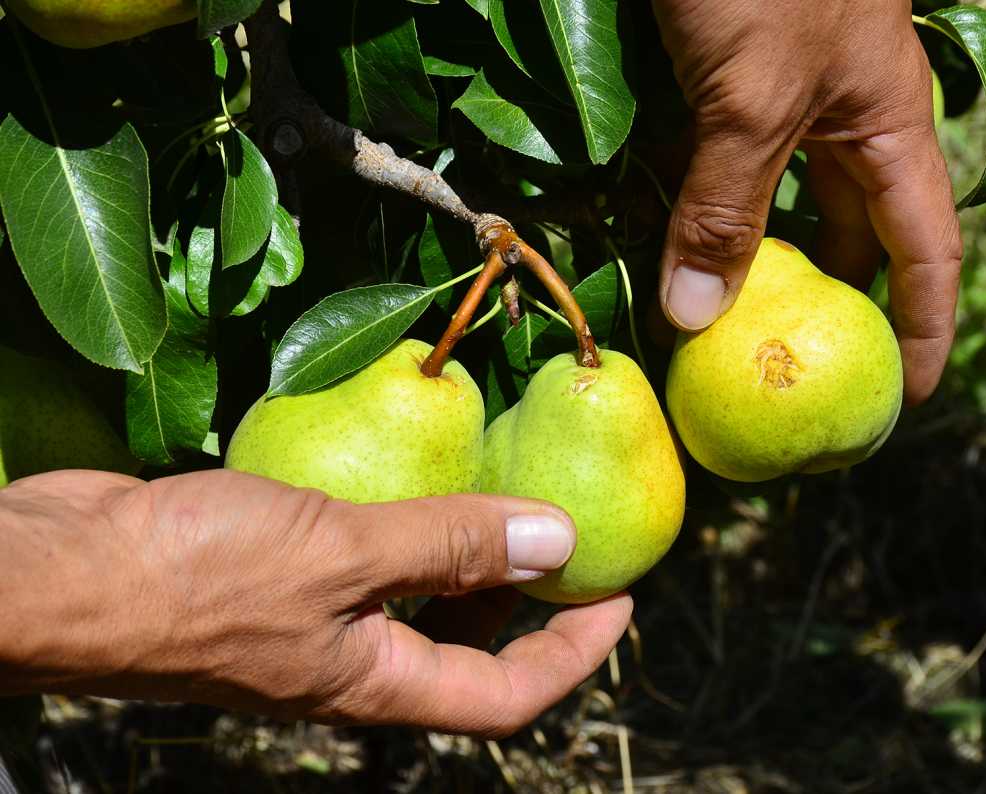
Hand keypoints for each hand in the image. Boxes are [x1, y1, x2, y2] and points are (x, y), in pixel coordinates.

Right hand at [0, 469, 630, 735]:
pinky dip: (402, 522)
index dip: (576, 652)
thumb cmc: (192, 577)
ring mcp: (310, 620)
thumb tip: (560, 541)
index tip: (621, 597)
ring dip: (466, 557)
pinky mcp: (274, 573)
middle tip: (570, 535)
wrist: (57, 573)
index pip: (507, 695)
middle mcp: (351, 661)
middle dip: (528, 601)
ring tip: (504, 495)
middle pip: (466, 648)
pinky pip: (364, 556)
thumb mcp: (341, 554)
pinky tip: (408, 470)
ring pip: (416, 599)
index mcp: (377, 682)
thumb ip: (449, 545)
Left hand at [653, 0, 962, 402]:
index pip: (927, 250)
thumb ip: (727, 206)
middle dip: (828, 305)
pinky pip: (719, 167)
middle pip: (850, 234)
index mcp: (886, 127)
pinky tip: (670, 253)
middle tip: (795, 375)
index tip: (906, 397)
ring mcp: (779, 98)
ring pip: (775, 203)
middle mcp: (840, 118)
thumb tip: (697, 320)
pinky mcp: (720, 78)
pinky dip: (699, 214)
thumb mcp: (751, 96)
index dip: (925, 326)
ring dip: (750, 263)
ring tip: (723, 333)